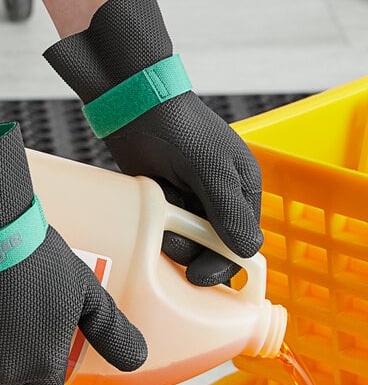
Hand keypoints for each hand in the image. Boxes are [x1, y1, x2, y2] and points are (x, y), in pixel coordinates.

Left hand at [103, 91, 262, 285]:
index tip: (198, 276)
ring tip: (162, 205)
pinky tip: (153, 205)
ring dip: (171, 234)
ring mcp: (191, 201)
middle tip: (170, 238)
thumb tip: (246, 252)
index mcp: (243, 192)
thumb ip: (229, 212)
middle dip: (191, 249)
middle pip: (212, 248)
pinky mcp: (165, 200)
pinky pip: (165, 228)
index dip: (222, 264)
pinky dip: (158, 224)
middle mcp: (220, 200)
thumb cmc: (182, 130)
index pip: (242, 243)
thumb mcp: (212, 171)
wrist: (137, 108)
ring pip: (186, 242)